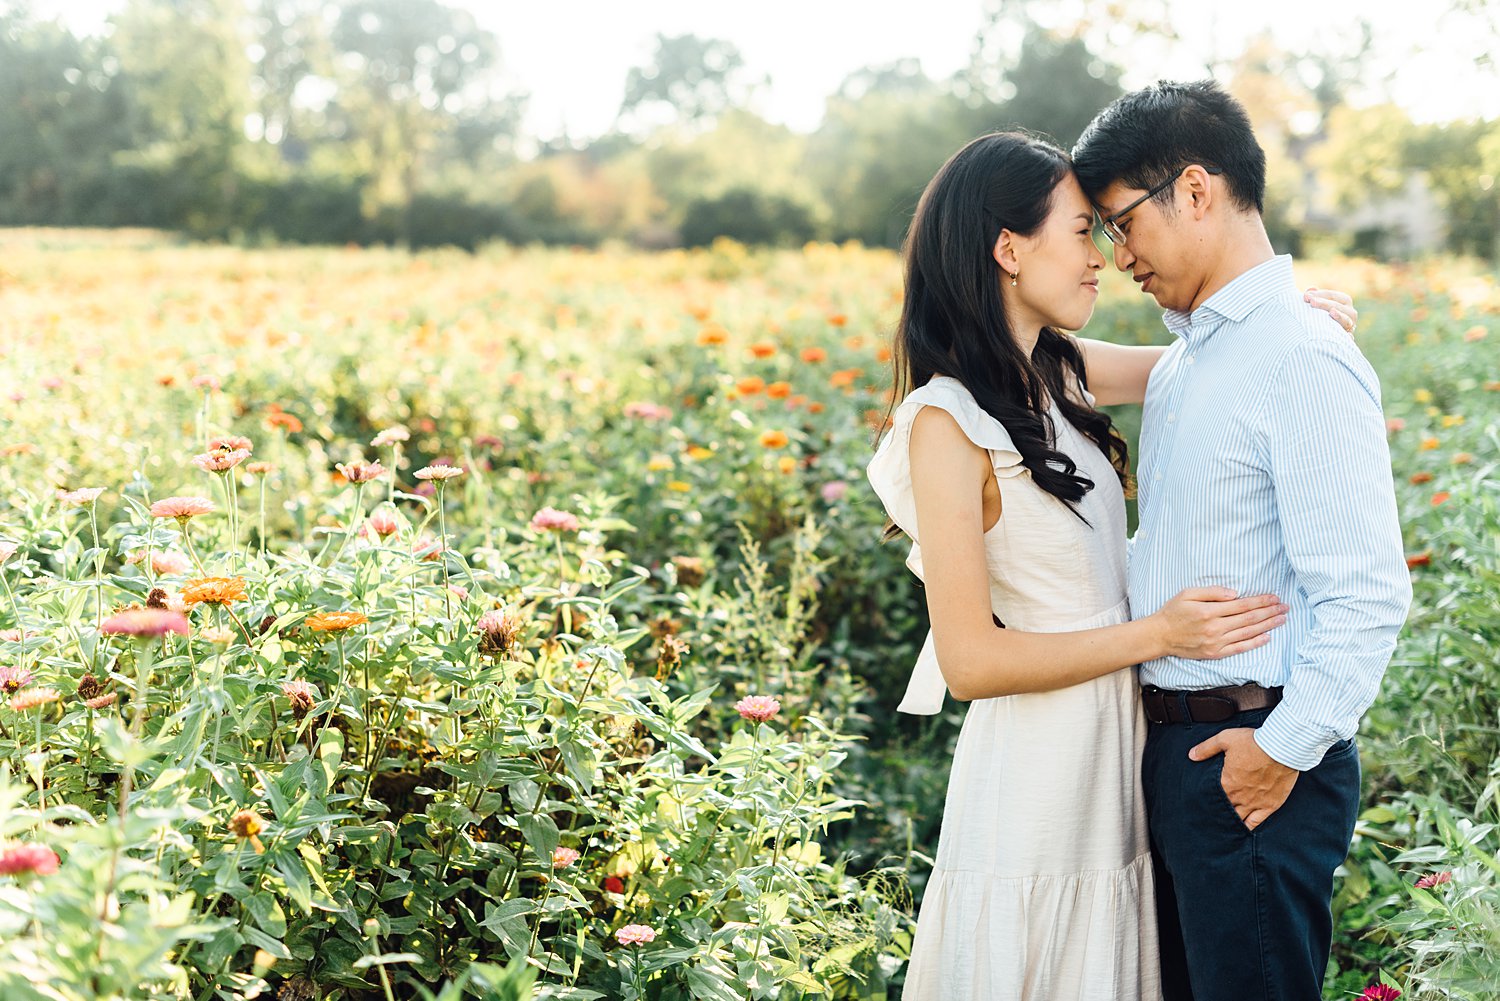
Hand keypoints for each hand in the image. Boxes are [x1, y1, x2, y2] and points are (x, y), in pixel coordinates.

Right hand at [1151, 587, 1287, 659]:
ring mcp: (1216, 642)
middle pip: (1249, 619)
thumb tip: (1235, 594)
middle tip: (1285, 607)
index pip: (1242, 605)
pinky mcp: (1215, 653)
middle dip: (1269, 612)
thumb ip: (1212, 592)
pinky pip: (1240, 648)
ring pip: (1248, 633)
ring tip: (1281, 619)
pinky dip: (1255, 643)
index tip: (1274, 597)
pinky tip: (1267, 637)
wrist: (1160, 636)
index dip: (1261, 601)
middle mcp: (1215, 628)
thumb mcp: (1187, 593)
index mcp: (1209, 611)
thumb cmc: (1173, 612)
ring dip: (1268, 626)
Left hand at [1189, 728, 1298, 830]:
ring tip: (1223, 825)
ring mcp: (1254, 803)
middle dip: (1218, 811)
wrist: (1282, 748)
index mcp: (1226, 782)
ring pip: (1238, 818)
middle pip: (1224, 809)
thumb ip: (1206, 748)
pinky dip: (1248, 827)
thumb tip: (1191, 755)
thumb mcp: (1225, 739)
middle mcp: (1238, 796)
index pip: (1212, 796)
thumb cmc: (1253, 742)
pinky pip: (1256, 821)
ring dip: (1230, 821)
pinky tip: (1242, 830)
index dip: (1207, 799)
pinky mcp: (1270, 805)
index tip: (1202, 802)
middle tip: (1210, 816)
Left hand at [1305, 287, 1357, 334]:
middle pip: (1338, 306)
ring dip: (1339, 316)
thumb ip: (1314, 297)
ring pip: (1346, 320)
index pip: (1333, 296)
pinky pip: (1349, 337)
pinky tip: (1346, 335)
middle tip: (1311, 302)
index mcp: (1344, 301)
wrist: (1322, 337)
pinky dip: (1348, 336)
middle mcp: (1350, 313)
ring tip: (1332, 312)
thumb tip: (1311, 289)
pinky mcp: (1348, 337)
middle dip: (1324, 303)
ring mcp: (1350, 325)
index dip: (1320, 294)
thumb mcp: (1316, 305)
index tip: (1306, 296)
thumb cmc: (1319, 316)